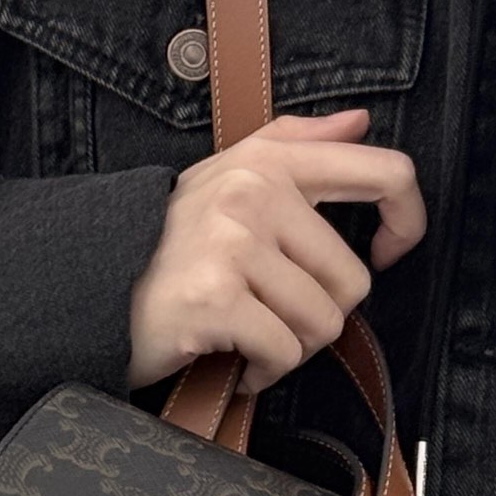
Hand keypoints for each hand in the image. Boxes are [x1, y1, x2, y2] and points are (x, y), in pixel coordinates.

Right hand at [127, 107, 425, 395]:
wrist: (87, 290)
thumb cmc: (166, 245)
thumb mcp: (225, 175)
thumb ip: (295, 142)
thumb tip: (360, 123)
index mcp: (268, 161)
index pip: (385, 174)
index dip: (407, 221)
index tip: (386, 252)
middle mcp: (253, 194)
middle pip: (353, 281)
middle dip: (319, 315)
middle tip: (273, 315)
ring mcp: (233, 245)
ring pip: (322, 323)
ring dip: (290, 347)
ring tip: (250, 336)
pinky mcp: (216, 299)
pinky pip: (283, 353)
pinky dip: (263, 372)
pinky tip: (235, 361)